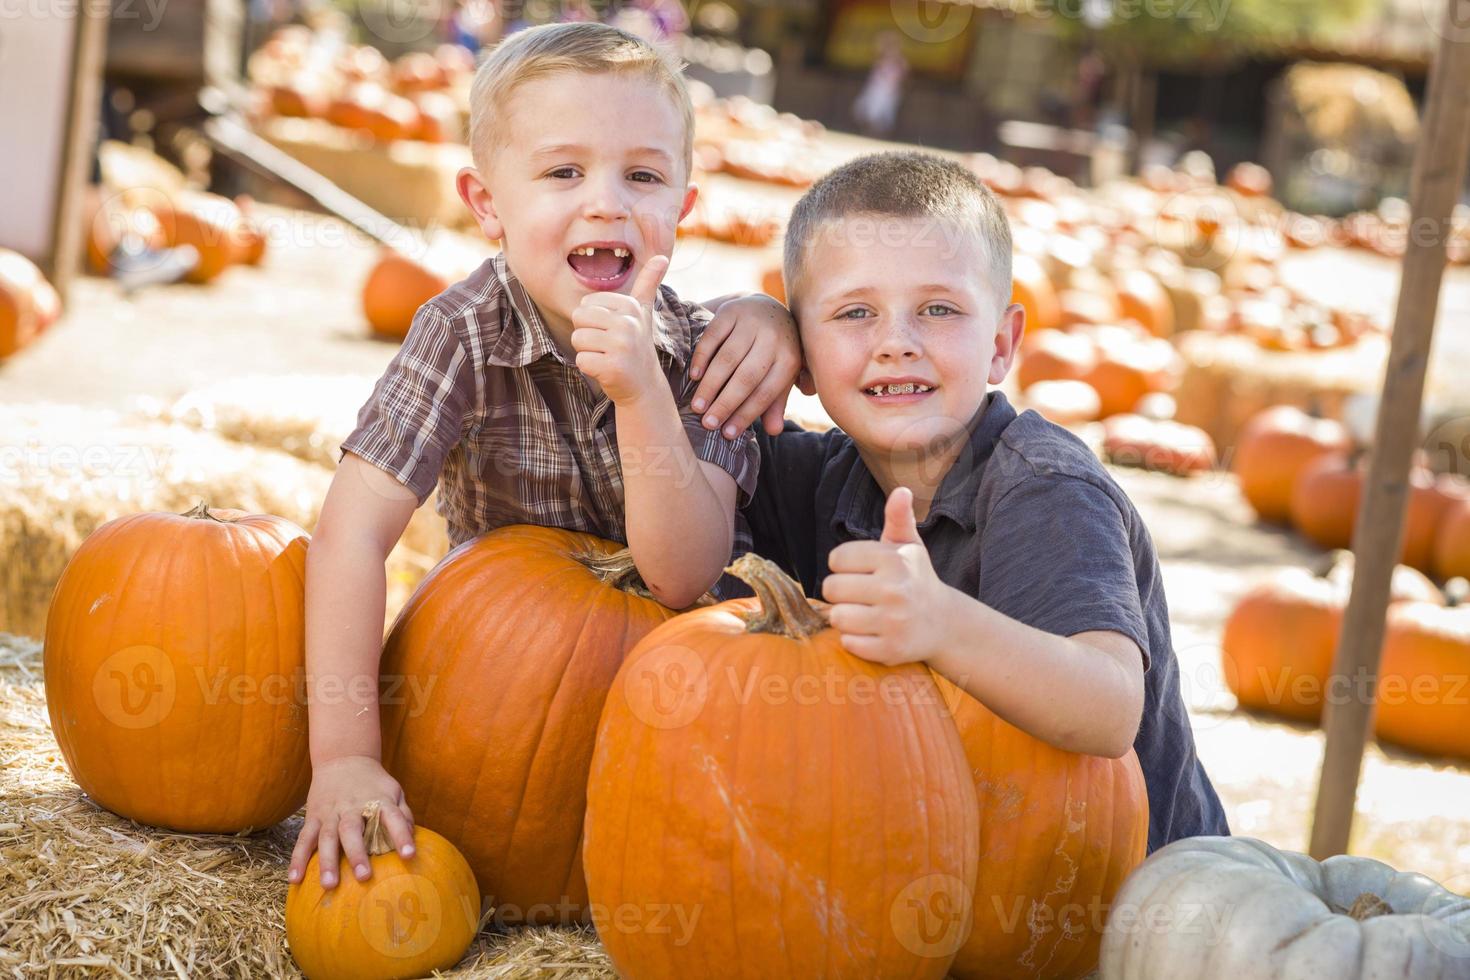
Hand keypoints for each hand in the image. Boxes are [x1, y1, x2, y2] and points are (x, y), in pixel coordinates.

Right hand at [287, 755, 416, 888]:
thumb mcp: (394, 792)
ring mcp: (330, 812)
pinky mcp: (313, 817)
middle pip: (352, 830)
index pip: (393, 817)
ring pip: (327, 837)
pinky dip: (297, 859)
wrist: (343, 759)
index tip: (409, 855)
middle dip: (357, 854)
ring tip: (329, 885)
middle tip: (363, 877)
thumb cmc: (374, 784)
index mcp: (378, 800)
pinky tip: (294, 879)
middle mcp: (353, 806)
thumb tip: (413, 841)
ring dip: (327, 861)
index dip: (402, 835)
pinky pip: (304, 839)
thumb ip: (403, 815)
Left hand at [571, 226, 669, 405]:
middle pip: (578, 318)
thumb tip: (662, 256)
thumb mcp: (643, 312)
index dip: (592, 320)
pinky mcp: (613, 368)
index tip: (612, 331)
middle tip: (607, 345)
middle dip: (586, 335)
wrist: (644, 385)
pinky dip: (589, 368)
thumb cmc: (636, 345)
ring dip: (587, 352)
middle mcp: (628, 324)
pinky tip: (606, 370)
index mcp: (630, 307)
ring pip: (577, 340)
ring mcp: (622, 346)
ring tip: (607, 357)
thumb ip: (649, 283)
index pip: (585, 304)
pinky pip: (581, 361)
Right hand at [688, 293, 805, 437]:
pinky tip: (694, 376)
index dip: (746, 414)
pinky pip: (713, 337)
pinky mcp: (731, 311)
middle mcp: (773, 339)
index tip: (727, 434)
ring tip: (697, 407)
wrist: (766, 307)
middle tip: (707, 424)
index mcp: (789, 359)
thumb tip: (773, 431)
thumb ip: (775, 402)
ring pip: (728, 359)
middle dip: (725, 403)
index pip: (766, 392)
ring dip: (710, 385)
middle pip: (746, 377)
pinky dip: (702, 357)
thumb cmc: (772, 351)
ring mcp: (751, 323)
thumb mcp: (780, 374)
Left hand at [821, 487, 951, 666]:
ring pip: (837, 617)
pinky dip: (854, 640)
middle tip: (857, 594)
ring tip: (861, 613)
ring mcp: (893, 622)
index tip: (858, 571)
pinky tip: (871, 632)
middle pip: (831, 589)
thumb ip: (898, 518)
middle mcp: (894, 589)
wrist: (943, 623)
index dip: (842, 565)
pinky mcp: (891, 649)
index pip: (836, 559)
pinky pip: (849, 643)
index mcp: (893, 560)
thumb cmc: (916, 579)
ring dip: (844, 617)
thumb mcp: (909, 546)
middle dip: (840, 592)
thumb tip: (901, 491)